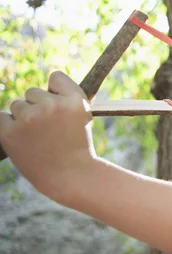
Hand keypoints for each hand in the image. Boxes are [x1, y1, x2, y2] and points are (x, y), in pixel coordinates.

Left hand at [0, 71, 95, 200]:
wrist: (70, 175)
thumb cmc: (76, 144)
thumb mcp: (82, 116)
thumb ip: (65, 97)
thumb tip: (43, 87)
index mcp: (74, 100)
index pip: (55, 77)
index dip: (55, 91)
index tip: (57, 106)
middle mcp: (52, 105)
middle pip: (32, 92)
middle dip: (38, 107)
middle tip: (49, 129)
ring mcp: (30, 118)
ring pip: (17, 105)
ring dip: (24, 118)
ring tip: (38, 137)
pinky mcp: (10, 132)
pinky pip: (1, 117)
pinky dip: (8, 126)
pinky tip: (22, 138)